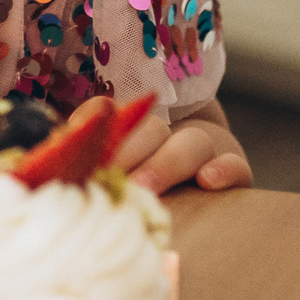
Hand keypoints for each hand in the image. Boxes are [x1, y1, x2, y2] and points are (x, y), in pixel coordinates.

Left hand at [73, 95, 253, 195]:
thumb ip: (90, 156)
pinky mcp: (234, 167)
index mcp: (133, 125)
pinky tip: (208, 181)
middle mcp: (170, 131)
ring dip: (164, 164)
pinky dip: (224, 170)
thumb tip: (63, 148)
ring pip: (189, 144)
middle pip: (150, 129)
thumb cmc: (146, 176)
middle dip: (127, 151)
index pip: (110, 112)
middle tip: (110, 174)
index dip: (96, 121)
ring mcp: (204, 147)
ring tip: (145, 187)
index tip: (79, 137)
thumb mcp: (117, 162)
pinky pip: (235, 165)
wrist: (211, 173)